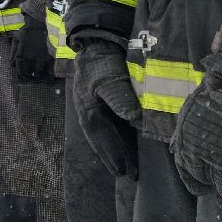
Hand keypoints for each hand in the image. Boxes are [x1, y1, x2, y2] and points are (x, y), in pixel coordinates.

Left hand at [11, 24, 56, 84]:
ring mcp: (41, 59)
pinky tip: (48, 79)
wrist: (40, 24)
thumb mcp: (16, 39)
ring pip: (39, 76)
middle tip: (29, 80)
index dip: (20, 77)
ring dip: (38, 79)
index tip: (21, 78)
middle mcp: (30, 59)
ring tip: (38, 79)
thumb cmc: (27, 31)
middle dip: (28, 80)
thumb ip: (12, 52)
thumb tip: (11, 64)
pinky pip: (50, 71)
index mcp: (21, 55)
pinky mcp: (50, 58)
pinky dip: (49, 77)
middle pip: (28, 76)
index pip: (19, 72)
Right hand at [71, 41, 141, 178]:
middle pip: (100, 141)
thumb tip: (133, 119)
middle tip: (125, 175)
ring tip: (122, 167)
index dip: (113, 154)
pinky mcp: (96, 105)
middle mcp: (88, 113)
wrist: (94, 45)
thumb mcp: (110, 78)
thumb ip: (120, 98)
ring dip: (110, 151)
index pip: (103, 138)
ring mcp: (90, 110)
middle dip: (111, 157)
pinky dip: (110, 140)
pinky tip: (119, 146)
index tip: (123, 170)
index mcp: (89, 110)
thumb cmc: (102, 62)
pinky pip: (103, 128)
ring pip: (100, 136)